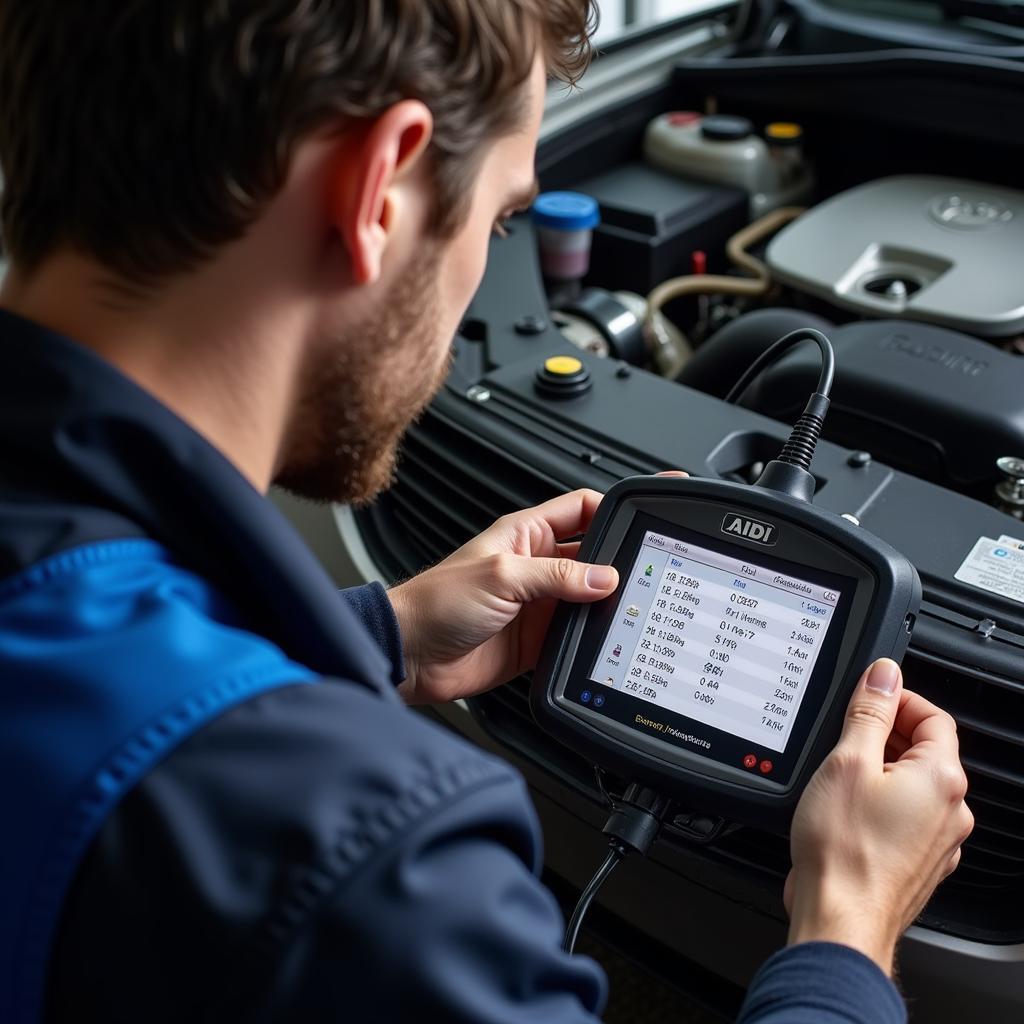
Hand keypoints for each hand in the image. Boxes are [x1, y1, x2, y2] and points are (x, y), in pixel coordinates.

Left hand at [388, 489, 618, 704]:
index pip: (582, 509)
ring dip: (608, 602)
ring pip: (590, 596)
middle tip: (647, 568)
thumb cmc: (436, 602)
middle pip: (594, 554)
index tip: (641, 518)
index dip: (612, 510)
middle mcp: (536, 565)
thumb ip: (557, 574)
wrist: (411, 654)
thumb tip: (604, 576)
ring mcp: (539, 603)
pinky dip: (593, 637)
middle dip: (619, 559)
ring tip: (633, 605)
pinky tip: (607, 638)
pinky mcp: (538, 638)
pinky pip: (577, 634)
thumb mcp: (501, 576)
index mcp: (526, 534)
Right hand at [785, 658, 973, 974]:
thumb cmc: (844, 849)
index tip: (867, 696)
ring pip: (913, 786)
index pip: (933, 716)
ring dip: (879, 770)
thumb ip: (869, 713)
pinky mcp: (919, 863)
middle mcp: (951, 811)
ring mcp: (939, 841)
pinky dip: (878, 804)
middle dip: (884, 734)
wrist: (840, 918)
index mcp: (942, 779)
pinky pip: (904, 818)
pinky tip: (844, 811)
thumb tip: (884, 675)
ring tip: (837, 776)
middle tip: (842, 735)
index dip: (897, 699)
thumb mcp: (847, 761)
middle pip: (925, 751)